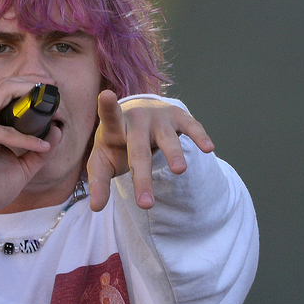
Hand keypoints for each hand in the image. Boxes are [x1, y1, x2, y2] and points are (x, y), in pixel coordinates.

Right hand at [0, 77, 59, 213]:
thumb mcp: (24, 166)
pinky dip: (27, 138)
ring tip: (52, 106)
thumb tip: (58, 131)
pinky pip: (7, 130)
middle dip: (33, 82)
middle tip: (54, 89)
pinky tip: (42, 146)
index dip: (31, 86)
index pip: (10, 91)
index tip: (53, 92)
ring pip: (5, 91)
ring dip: (29, 94)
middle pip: (8, 84)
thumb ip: (40, 150)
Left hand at [86, 91, 214, 210]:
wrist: (138, 116)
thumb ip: (98, 183)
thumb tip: (95, 208)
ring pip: (167, 138)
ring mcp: (159, 116)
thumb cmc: (116, 144)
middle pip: (139, 150)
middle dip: (142, 177)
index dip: (107, 107)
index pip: (109, 118)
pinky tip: (208, 148)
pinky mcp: (178, 116)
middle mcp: (137, 118)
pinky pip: (191, 127)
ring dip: (173, 153)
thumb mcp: (102, 161)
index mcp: (114, 126)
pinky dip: (199, 136)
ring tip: (178, 171)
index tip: (106, 95)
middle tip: (145, 205)